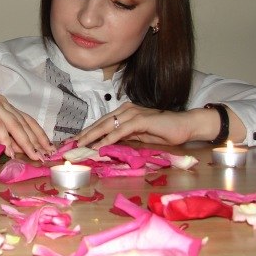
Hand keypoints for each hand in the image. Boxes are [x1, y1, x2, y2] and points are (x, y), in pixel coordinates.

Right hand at [0, 96, 54, 160]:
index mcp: (7, 109)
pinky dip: (4, 138)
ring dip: (24, 141)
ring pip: (14, 124)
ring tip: (32, 156)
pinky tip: (8, 151)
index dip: (40, 137)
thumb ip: (11, 143)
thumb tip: (31, 152)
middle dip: (36, 142)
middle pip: (24, 123)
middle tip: (44, 157)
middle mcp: (1, 103)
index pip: (28, 122)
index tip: (50, 152)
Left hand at [75, 102, 201, 148]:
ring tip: (80, 144)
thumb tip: (109, 145)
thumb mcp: (140, 136)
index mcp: (125, 112)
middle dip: (84, 133)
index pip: (102, 122)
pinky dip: (109, 138)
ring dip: (92, 135)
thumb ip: (125, 138)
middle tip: (70, 144)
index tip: (75, 141)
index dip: (88, 131)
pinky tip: (100, 146)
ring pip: (107, 125)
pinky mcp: (140, 120)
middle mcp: (126, 110)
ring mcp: (133, 113)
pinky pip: (121, 130)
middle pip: (100, 122)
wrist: (185, 126)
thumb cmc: (165, 131)